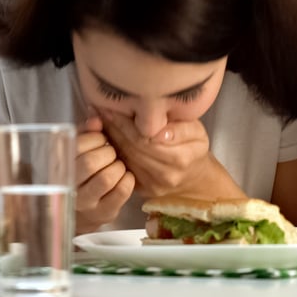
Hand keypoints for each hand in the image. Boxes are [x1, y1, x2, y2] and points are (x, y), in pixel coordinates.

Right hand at [74, 109, 135, 233]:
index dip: (94, 138)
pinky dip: (128, 179)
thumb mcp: (77, 152)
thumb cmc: (81, 174)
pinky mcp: (104, 213)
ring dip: (118, 166)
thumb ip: (85, 134)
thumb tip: (96, 119)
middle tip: (110, 153)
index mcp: (59, 166)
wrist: (80, 213)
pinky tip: (125, 176)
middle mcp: (68, 186)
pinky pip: (122, 192)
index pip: (76, 146)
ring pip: (107, 178)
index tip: (100, 139)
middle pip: (90, 162)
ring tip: (117, 165)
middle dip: (107, 152)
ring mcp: (86, 203)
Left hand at [100, 110, 240, 198]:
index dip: (125, 122)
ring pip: (125, 157)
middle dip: (114, 127)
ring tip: (99, 120)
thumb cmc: (194, 147)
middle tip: (100, 110)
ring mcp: (152, 185)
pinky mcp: (142, 189)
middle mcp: (165, 174)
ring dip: (110, 138)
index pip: (145, 137)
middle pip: (132, 148)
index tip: (111, 106)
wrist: (195, 176)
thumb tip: (158, 129)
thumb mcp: (197, 131)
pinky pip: (124, 167)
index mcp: (180, 158)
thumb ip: (180, 128)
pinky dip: (114, 151)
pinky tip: (106, 136)